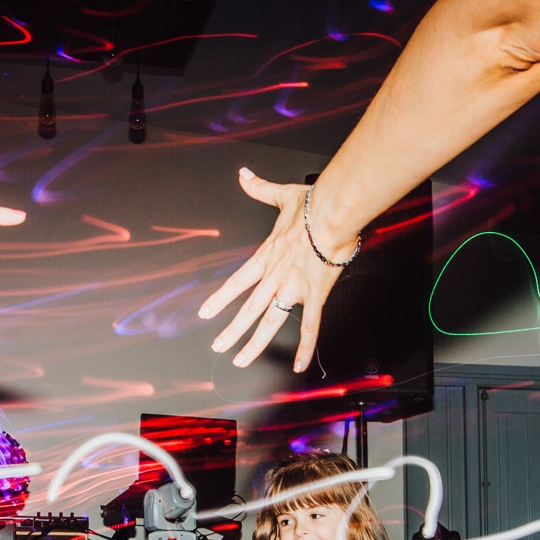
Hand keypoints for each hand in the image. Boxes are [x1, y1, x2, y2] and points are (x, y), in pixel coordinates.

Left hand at [198, 168, 346, 370]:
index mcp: (266, 256)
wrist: (333, 213)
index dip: (219, 300)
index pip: (236, 283)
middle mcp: (275, 276)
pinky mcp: (315, 295)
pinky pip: (309, 327)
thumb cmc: (313, 205)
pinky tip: (298, 365)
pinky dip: (304, 348)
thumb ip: (259, 188)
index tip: (206, 313)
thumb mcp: (281, 195)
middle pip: (248, 309)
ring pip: (269, 322)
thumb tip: (244, 174)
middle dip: (231, 330)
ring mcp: (293, 288)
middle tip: (218, 346)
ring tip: (241, 360)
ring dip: (254, 343)